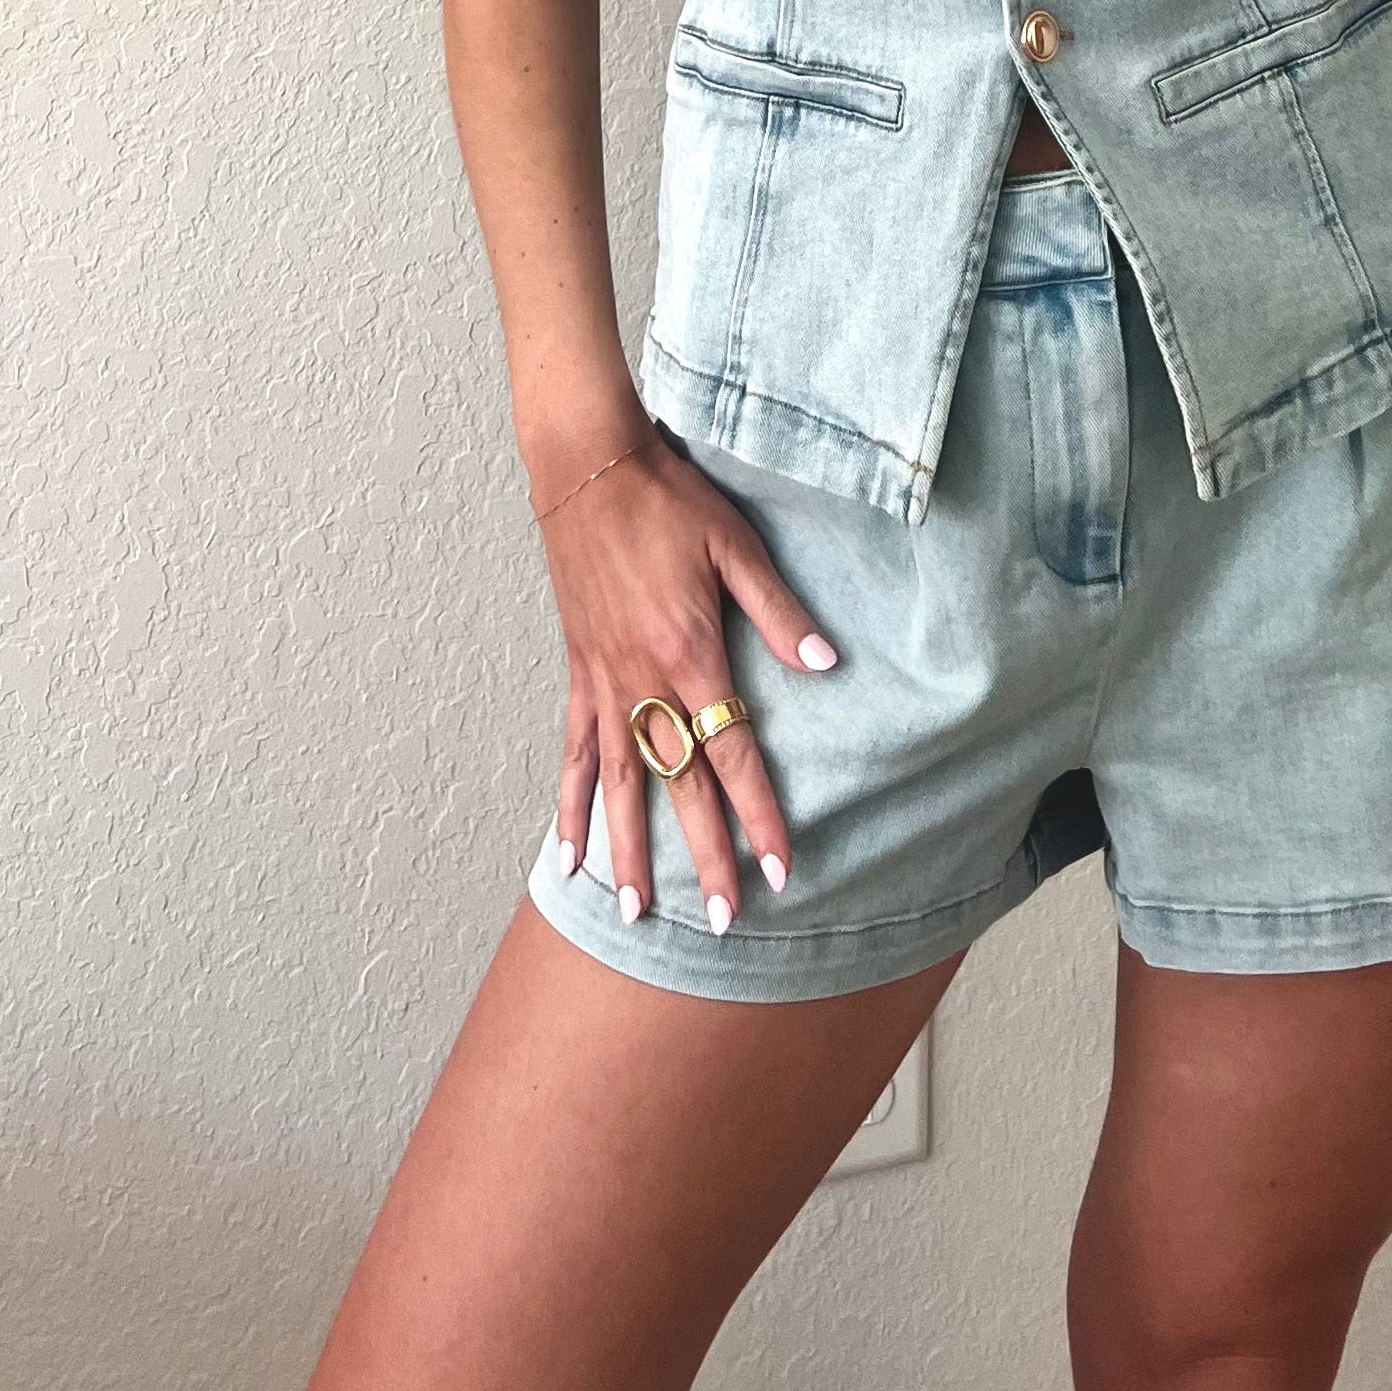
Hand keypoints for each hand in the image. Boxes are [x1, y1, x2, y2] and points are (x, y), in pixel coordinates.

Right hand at [532, 428, 838, 932]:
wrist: (590, 469)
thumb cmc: (669, 501)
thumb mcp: (737, 545)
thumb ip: (778, 611)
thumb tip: (825, 666)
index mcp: (689, 653)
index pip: (733, 753)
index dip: (759, 814)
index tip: (779, 869)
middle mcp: (643, 681)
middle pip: (678, 786)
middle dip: (702, 856)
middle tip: (721, 921)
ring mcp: (604, 682)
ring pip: (618, 785)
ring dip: (629, 851)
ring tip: (636, 912)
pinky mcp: (578, 673)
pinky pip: (574, 753)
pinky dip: (571, 805)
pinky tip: (567, 853)